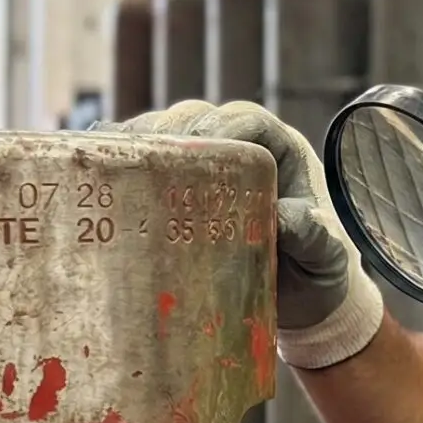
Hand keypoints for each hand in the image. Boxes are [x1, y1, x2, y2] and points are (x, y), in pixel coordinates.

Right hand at [102, 100, 382, 369]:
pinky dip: (123, 165)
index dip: (218, 126)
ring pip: (164, 136)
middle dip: (167, 133)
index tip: (195, 147)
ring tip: (113, 166)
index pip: (246, 121)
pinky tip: (98, 175)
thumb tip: (289, 218)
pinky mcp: (176, 190)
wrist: (302, 303)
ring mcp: (203, 168)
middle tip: (143, 160)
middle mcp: (237, 149)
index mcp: (279, 152)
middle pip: (195, 119)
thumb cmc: (318, 274)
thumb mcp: (324, 258)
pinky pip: (146, 164)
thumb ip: (315, 236)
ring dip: (137, 146)